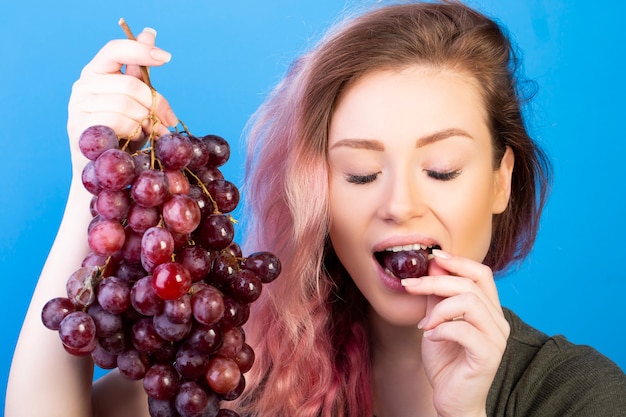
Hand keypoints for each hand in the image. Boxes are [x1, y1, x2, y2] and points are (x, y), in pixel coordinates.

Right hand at [67, 28, 177, 173]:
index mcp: (96, 72)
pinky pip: (120, 122)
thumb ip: (139, 70)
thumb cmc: (122, 132)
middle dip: (157, 105)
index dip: (141, 50)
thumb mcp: (136, 101)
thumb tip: (150, 32)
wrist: (106, 166)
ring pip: (128, 106)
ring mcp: (78, 106)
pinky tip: (135, 140)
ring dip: (147, 123)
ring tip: (151, 133)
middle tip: (168, 121)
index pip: (116, 49)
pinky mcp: (81, 127)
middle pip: (132, 85)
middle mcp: (83, 85)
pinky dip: (136, 133)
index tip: (167, 58)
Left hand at [401, 250, 509, 416]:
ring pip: (470, 302)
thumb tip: (433, 263)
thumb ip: (437, 295)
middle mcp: (498, 321)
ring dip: (439, 308)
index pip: (481, 273)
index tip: (433, 256)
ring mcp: (496, 338)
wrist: (452, 399)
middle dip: (436, 281)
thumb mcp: (436, 320)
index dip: (458, 261)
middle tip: (410, 286)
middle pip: (471, 284)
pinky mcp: (489, 356)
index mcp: (489, 309)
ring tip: (426, 324)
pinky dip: (442, 329)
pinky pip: (464, 329)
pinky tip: (430, 337)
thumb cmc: (446, 360)